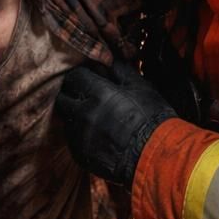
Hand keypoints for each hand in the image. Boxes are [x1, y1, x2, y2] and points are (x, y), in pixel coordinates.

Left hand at [55, 60, 175, 186]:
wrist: (156, 158)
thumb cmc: (153, 119)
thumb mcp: (141, 87)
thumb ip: (120, 71)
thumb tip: (107, 60)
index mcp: (98, 94)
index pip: (73, 77)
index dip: (81, 77)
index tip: (89, 80)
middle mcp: (83, 114)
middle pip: (62, 98)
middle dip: (72, 95)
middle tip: (86, 97)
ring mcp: (79, 136)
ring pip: (66, 120)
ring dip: (75, 116)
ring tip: (95, 118)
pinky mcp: (80, 155)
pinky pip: (72, 140)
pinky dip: (81, 135)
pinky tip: (98, 136)